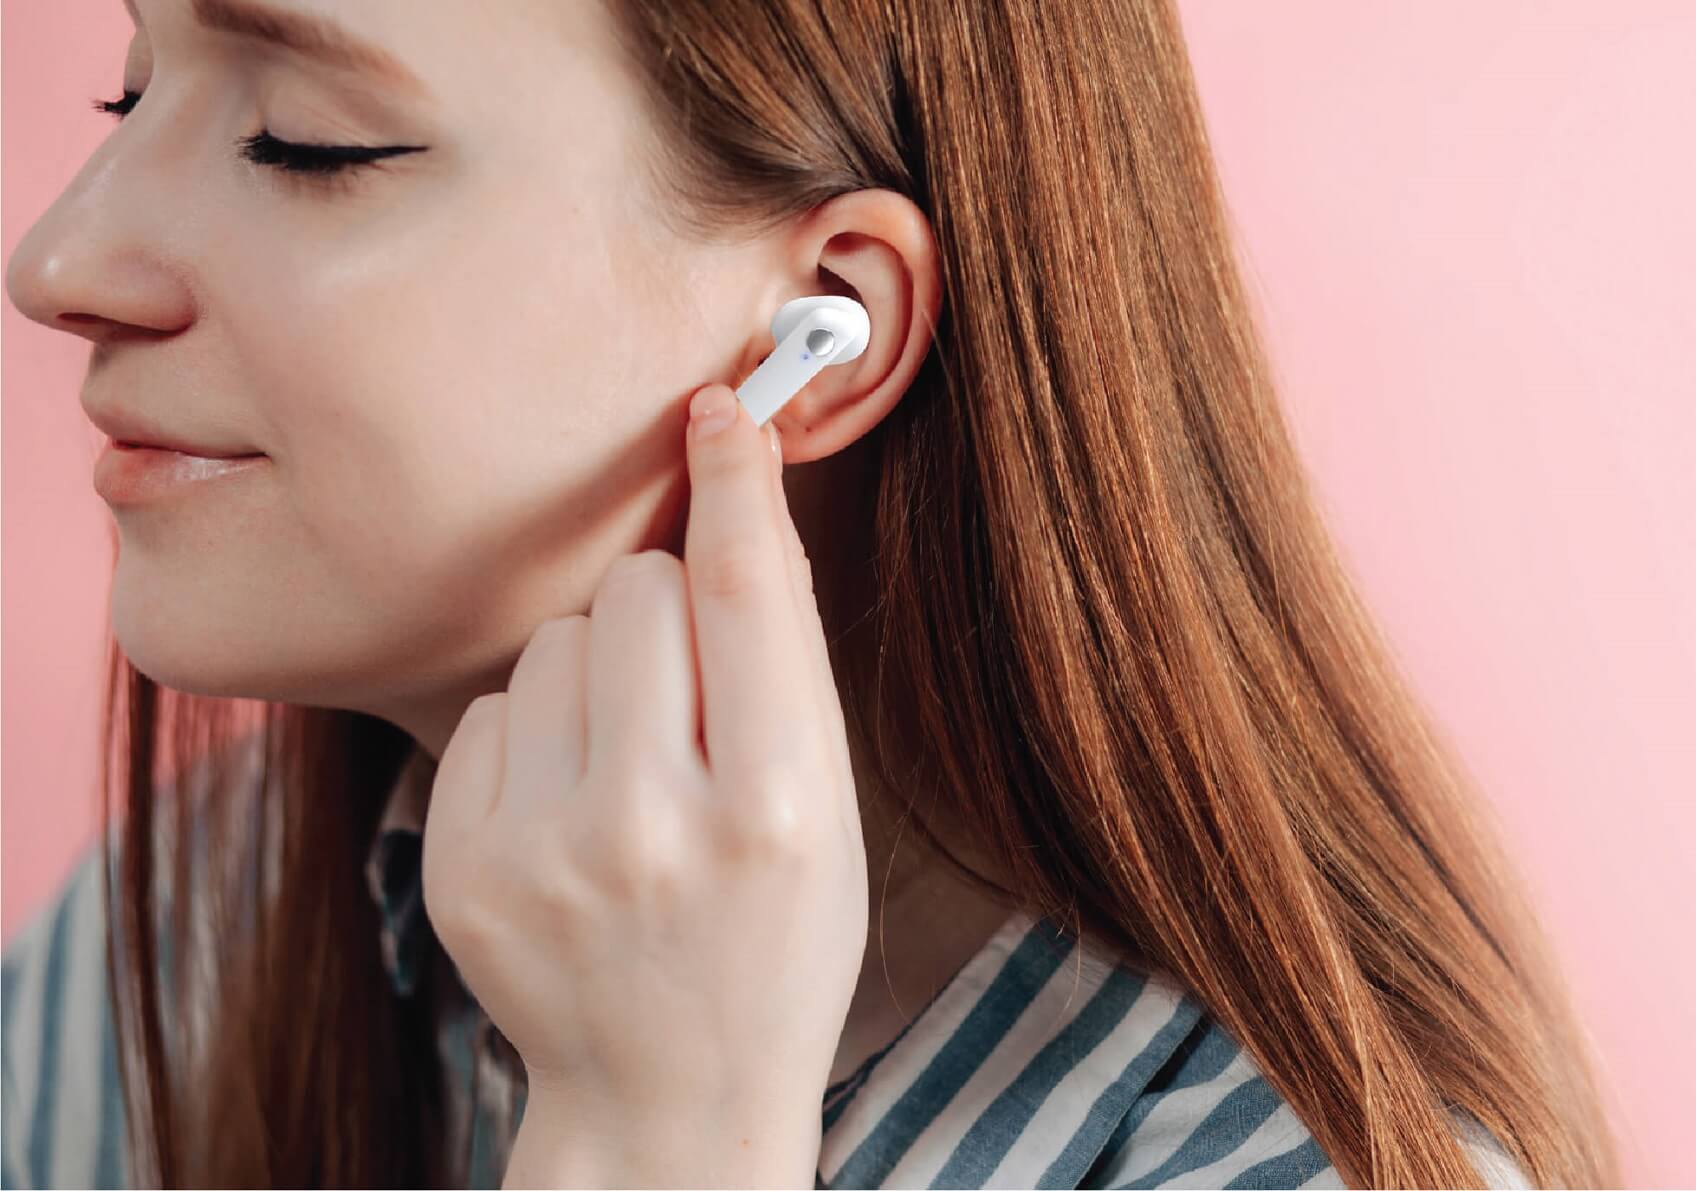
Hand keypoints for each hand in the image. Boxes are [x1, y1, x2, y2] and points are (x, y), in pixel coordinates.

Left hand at [421, 382, 867, 1186]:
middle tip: (694, 690)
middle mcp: (653, 825)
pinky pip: (496, 706)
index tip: (722, 409)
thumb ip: (786, 672)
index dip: (737, 484)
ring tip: (629, 765)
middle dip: (674, 605)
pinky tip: (570, 807)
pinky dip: (537, 732)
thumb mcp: (829, 814)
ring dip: (602, 668)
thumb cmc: (776, 939)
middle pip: (643, 592)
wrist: (670, 1094)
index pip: (747, 595)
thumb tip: (738, 506)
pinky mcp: (460, 865)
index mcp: (775, 808)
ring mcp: (542, 849)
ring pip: (562, 637)